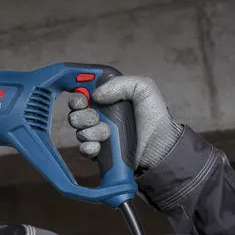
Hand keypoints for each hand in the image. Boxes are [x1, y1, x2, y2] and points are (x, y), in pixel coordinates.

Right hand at [67, 76, 182, 171]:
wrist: (160, 147)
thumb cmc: (155, 117)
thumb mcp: (143, 88)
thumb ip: (120, 83)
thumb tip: (95, 95)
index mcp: (106, 98)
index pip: (81, 93)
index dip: (77, 95)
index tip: (82, 99)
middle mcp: (99, 115)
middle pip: (75, 113)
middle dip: (83, 115)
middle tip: (96, 117)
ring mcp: (97, 134)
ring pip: (79, 131)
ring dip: (91, 132)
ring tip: (107, 134)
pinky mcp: (99, 151)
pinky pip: (83, 148)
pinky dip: (89, 147)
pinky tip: (99, 146)